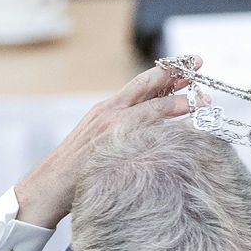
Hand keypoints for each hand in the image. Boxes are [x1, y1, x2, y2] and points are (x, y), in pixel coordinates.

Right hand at [14, 59, 201, 228]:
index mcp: (107, 110)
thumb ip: (123, 132)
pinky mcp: (113, 147)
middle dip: (175, 73)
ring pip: (151, 108)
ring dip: (178, 102)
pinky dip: (168, 129)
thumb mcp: (99, 141)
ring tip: (202, 100)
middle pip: (147, 86)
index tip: (188, 65)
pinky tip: (187, 131)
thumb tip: (152, 133)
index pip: (141, 85)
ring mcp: (111, 129)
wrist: (48, 187)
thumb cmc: (76, 172)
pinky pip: (147, 135)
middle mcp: (110, 113)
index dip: (166, 73)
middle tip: (199, 62)